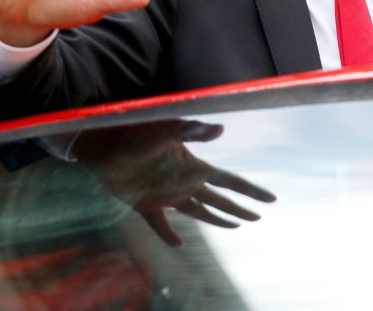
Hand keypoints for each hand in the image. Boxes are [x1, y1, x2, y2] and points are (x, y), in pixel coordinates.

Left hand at [72, 120, 275, 246]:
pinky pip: (161, 225)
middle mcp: (182, 181)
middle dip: (238, 208)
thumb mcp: (165, 129)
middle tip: (257, 217)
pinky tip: (180, 243)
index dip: (249, 190)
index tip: (271, 199)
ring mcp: (165, 194)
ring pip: (197, 211)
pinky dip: (170, 235)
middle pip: (217, 198)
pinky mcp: (145, 205)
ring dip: (215, 219)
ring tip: (234, 226)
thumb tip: (220, 128)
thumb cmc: (134, 132)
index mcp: (191, 165)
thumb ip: (192, 130)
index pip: (227, 180)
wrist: (101, 143)